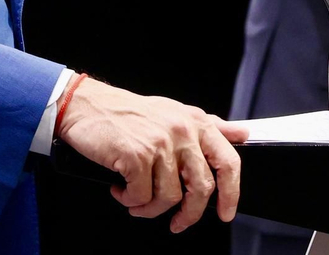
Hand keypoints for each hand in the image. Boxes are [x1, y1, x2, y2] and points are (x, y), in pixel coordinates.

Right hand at [55, 79, 248, 232]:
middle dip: (189, 214)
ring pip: (170, 197)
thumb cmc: (128, 112)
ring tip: (136, 199)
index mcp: (196, 121)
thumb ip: (211, 125)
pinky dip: (129, 200)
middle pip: (202, 188)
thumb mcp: (175, 112)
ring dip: (150, 208)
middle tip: (176, 223)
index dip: (232, 193)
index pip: (228, 161)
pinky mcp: (136, 156)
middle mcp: (182, 131)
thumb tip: (243, 134)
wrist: (85, 105)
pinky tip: (121, 190)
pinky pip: (142, 197)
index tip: (225, 213)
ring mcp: (160, 144)